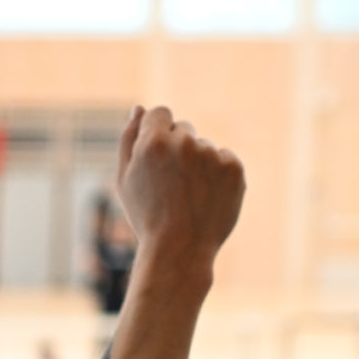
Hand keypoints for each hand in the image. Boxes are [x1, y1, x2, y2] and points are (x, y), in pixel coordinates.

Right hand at [115, 106, 244, 278]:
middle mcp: (185, 143)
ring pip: (205, 147)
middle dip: (179, 150)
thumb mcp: (125, 179)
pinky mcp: (233, 167)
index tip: (159, 157)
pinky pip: (225, 160)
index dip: (158, 134)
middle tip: (172, 186)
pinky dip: (219, 176)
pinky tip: (207, 198)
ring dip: (200, 165)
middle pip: (184, 129)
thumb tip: (139, 108)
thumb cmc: (147, 216)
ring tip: (190, 197)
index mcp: (154, 142)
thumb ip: (129, 139)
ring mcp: (211, 155)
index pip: (161, 113)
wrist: (179, 250)